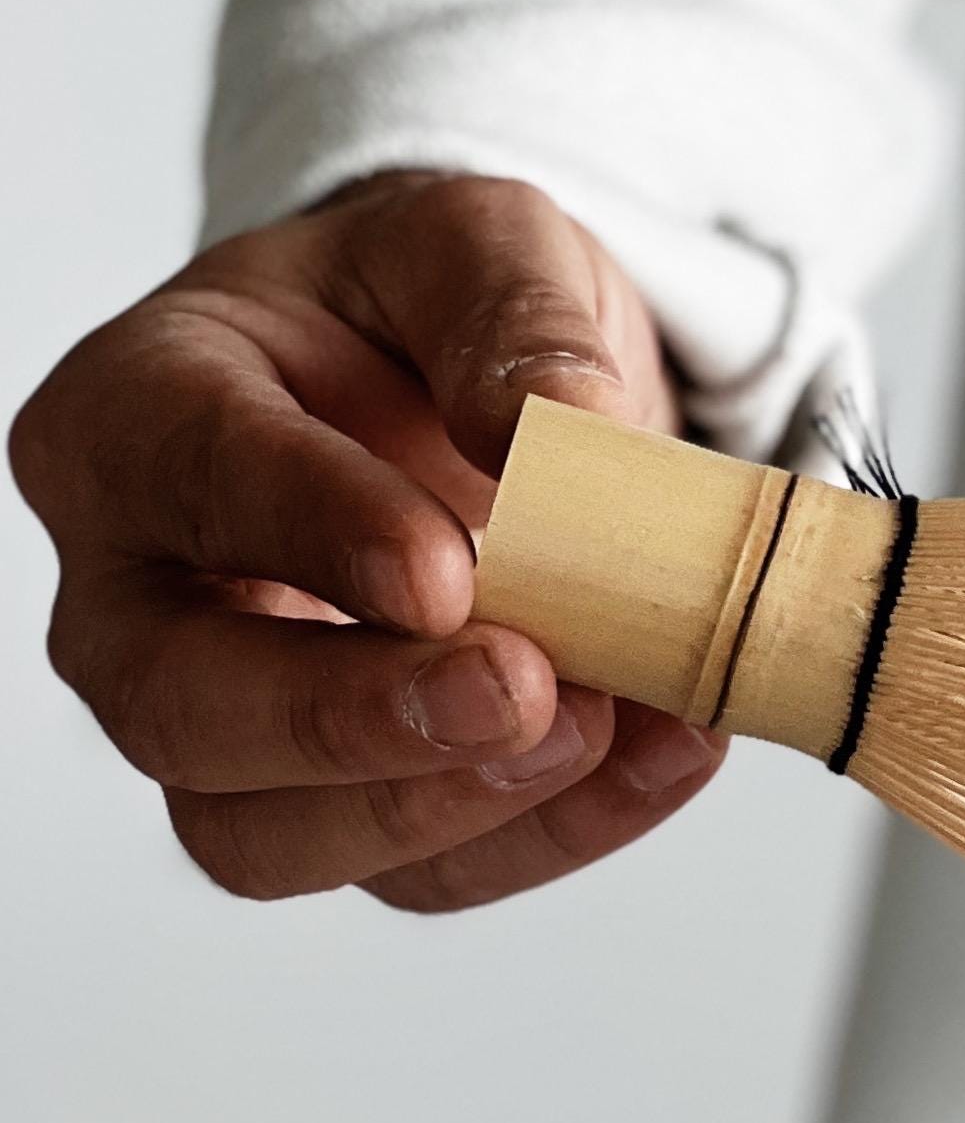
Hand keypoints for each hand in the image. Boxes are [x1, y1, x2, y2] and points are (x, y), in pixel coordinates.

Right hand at [9, 171, 726, 908]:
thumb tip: (552, 423)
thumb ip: (513, 314)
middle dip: (352, 723)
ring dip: (445, 809)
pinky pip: (419, 874)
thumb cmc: (434, 321)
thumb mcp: (488, 248)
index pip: (190, 482)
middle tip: (523, 691)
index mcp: (141, 417)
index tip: (448, 573)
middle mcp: (142, 593)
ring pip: (262, 836)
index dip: (316, 533)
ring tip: (604, 729)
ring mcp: (226, 723)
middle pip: (179, 707)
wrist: (482, 404)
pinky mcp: (341, 810)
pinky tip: (666, 751)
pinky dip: (554, 831)